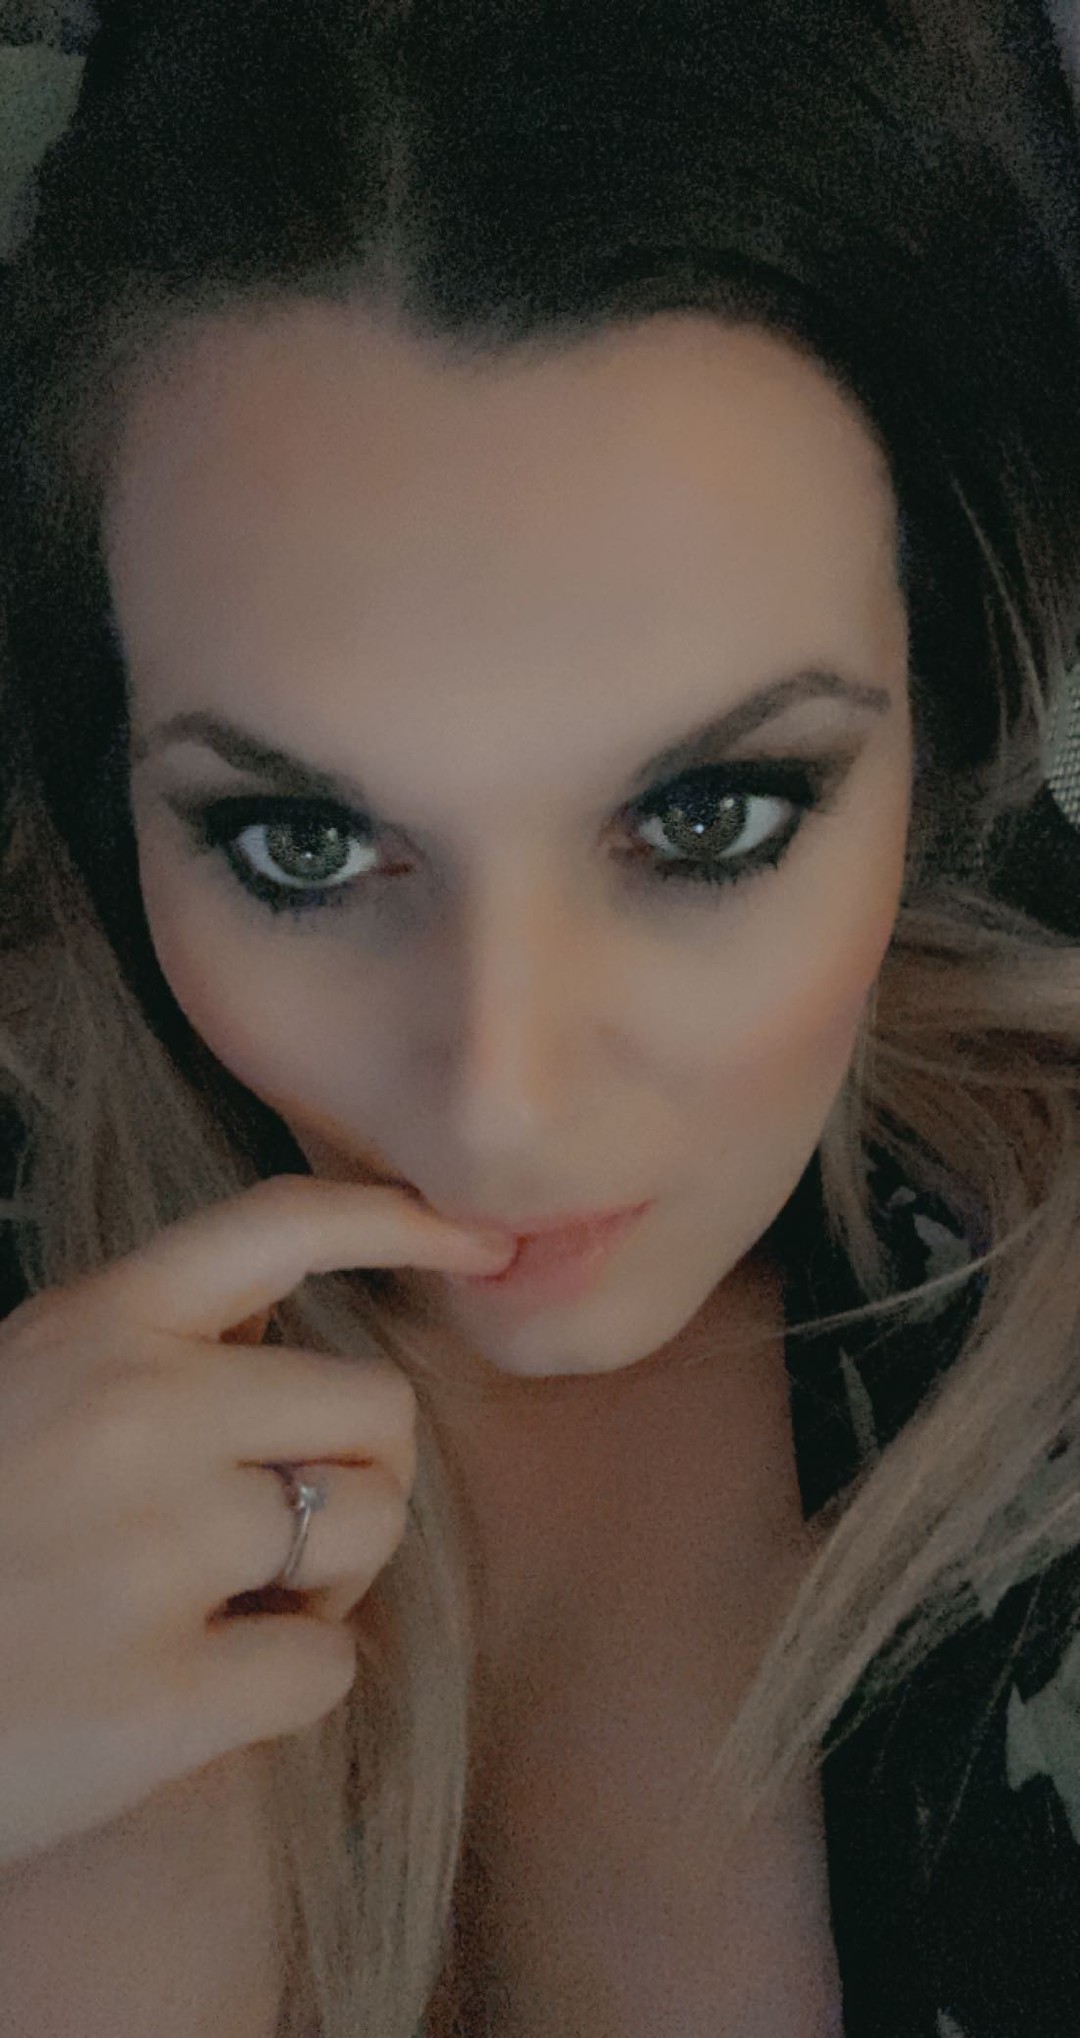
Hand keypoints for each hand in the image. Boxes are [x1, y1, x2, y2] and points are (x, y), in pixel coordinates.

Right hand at [0, 1174, 512, 1868]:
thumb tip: (288, 1327)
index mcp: (96, 1326)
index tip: (482, 1240)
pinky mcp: (159, 1695)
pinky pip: (327, 1666)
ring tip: (222, 1609)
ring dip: (326, 1580)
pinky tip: (198, 1691)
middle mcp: (135, 1412)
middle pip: (378, 1408)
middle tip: (277, 1533)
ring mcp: (149, 1552)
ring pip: (368, 1530)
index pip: (281, 1224)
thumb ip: (150, 1348)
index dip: (402, 1218)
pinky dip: (287, 1686)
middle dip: (357, 1473)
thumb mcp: (30, 1388)